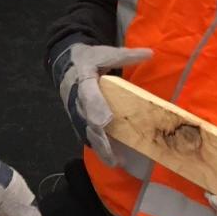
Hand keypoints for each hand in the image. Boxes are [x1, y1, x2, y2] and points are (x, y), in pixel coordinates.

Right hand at [50, 42, 152, 166]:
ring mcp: (77, 113)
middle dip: (100, 140)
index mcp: (83, 80)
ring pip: (87, 134)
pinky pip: (88, 136)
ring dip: (101, 149)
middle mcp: (77, 100)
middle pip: (87, 123)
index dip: (96, 109)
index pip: (88, 95)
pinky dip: (99, 148)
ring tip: (116, 162)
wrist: (66, 65)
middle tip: (113, 156)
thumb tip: (150, 53)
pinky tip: (112, 160)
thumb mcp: (104, 53)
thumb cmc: (88, 59)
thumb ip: (125, 55)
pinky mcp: (79, 121)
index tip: (106, 121)